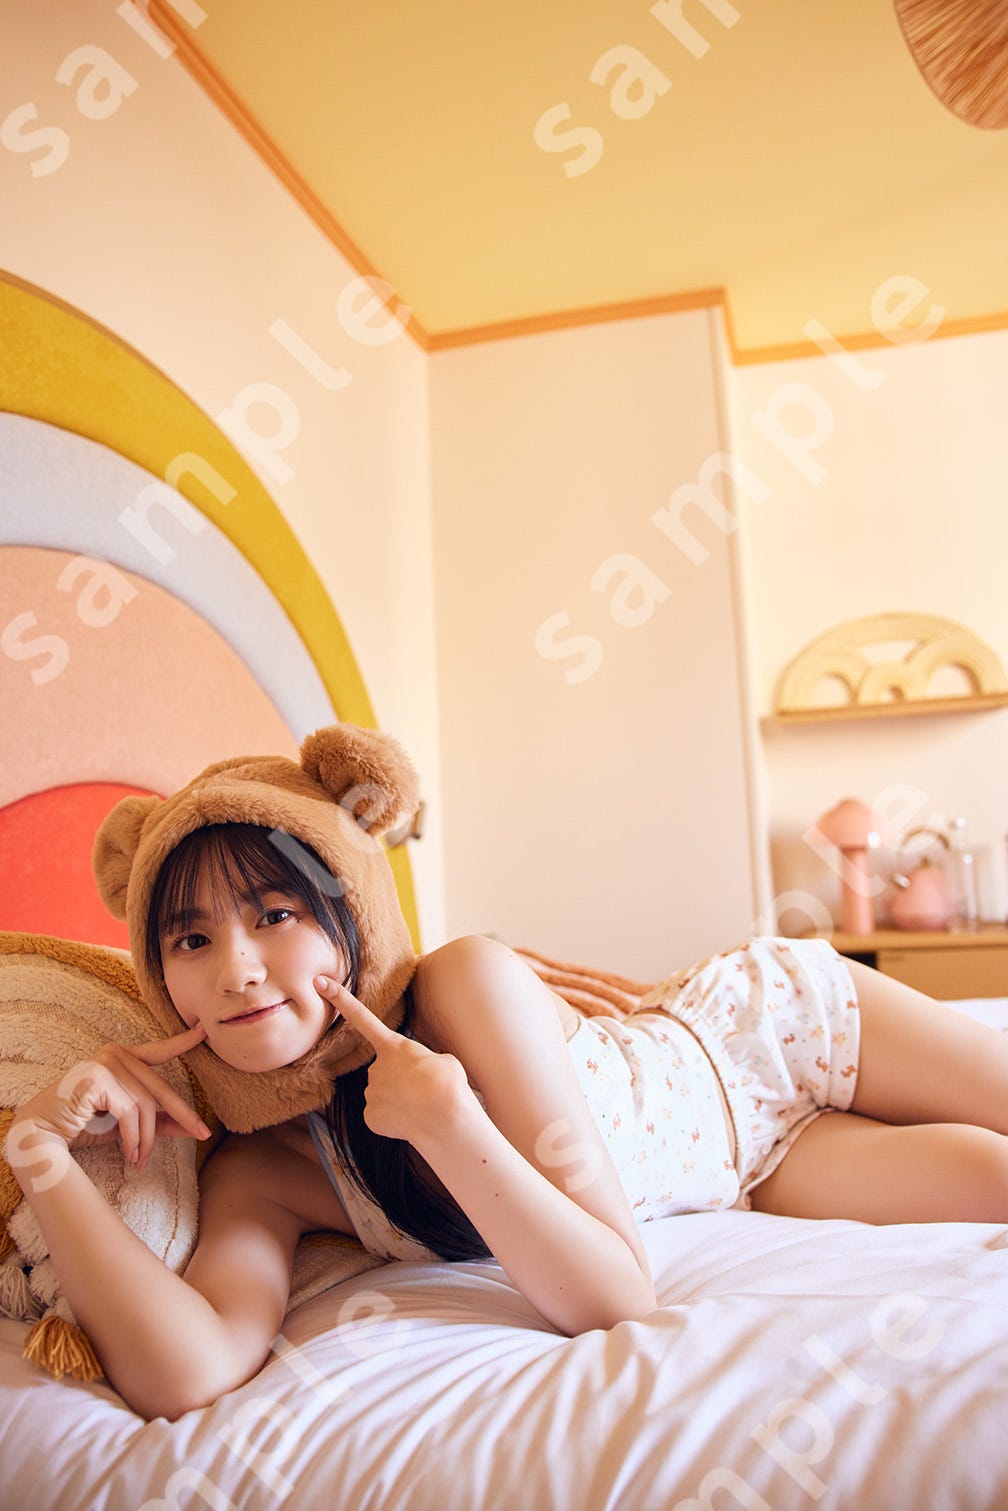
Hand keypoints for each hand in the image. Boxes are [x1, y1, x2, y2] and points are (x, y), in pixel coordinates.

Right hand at [8, 1024, 211, 1175]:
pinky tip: (130, 1155)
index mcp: (123, 1057)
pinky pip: (129, 1112)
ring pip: (145, 1105)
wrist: (42, 1134)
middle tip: (202, 1133)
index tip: (204, 1031)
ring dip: (146, 1139)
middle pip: (160, 1087)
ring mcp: (105, 1063)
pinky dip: (133, 1138)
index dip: (183, 1042)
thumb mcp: (126, 1122)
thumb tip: (190, 1126)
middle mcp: (116, 1054)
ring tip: (140, 1160)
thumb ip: (156, 1120)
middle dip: (183, 1115)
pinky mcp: (97, 1078)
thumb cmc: (82, 1126)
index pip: (159, 1050)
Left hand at [315, 975, 473, 1145]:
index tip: (318, 982)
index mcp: (394, 1045)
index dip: (339, 998)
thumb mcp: (441, 1060)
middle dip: (400, 1079)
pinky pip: (381, 1115)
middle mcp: (375, 1066)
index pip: (361, 1016)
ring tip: (421, 1104)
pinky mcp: (370, 1116)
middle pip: (384, 1070)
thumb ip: (418, 1063)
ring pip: (382, 1093)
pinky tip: (410, 1120)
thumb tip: (411, 1078)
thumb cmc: (449, 1084)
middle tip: (424, 1089)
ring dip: (399, 1099)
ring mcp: (370, 1092)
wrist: (445, 1117)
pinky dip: (394, 1119)